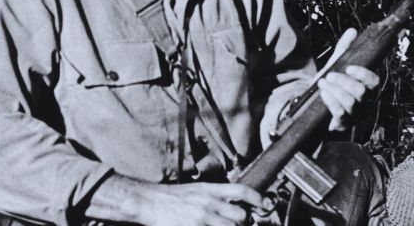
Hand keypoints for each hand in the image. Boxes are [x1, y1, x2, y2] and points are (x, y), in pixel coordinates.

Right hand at [89, 175, 263, 225]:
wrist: (148, 202)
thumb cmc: (170, 198)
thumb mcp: (195, 190)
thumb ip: (214, 196)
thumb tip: (233, 205)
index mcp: (209, 190)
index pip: (241, 191)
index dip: (257, 198)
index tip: (264, 204)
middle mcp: (209, 204)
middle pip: (241, 216)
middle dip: (243, 222)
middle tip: (238, 223)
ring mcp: (202, 220)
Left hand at [317, 28, 379, 130]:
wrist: (315, 102)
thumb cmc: (331, 83)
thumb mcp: (336, 64)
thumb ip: (344, 48)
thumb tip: (352, 30)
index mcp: (366, 86)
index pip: (374, 81)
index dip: (363, 74)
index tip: (349, 68)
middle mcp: (364, 101)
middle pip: (361, 92)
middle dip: (343, 81)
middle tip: (330, 75)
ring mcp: (355, 114)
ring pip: (350, 102)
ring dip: (334, 90)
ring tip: (323, 82)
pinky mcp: (344, 123)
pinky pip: (340, 113)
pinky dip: (330, 100)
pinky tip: (323, 93)